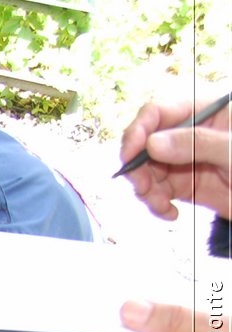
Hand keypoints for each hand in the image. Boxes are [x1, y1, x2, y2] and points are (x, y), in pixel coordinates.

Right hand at [119, 96, 231, 220]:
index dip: (139, 131)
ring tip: (161, 206)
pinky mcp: (185, 185)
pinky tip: (171, 214)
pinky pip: (157, 192)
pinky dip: (157, 205)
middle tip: (143, 188)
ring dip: (146, 191)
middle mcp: (191, 134)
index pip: (160, 112)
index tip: (129, 155)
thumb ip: (197, 143)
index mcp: (207, 112)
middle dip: (139, 168)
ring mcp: (186, 160)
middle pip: (146, 144)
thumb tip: (151, 143)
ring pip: (147, 171)